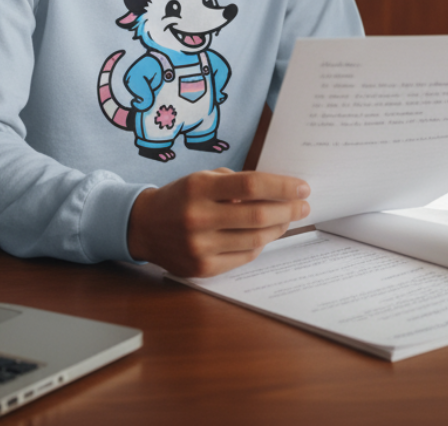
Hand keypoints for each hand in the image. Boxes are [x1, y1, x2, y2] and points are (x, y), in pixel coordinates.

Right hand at [127, 168, 309, 276]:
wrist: (143, 226)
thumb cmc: (180, 197)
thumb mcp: (203, 178)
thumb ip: (236, 183)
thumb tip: (277, 191)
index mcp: (199, 188)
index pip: (251, 186)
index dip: (282, 186)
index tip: (302, 187)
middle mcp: (198, 218)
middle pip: (258, 215)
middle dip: (288, 210)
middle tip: (303, 205)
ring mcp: (200, 247)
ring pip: (254, 239)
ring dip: (278, 228)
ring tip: (287, 219)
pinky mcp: (202, 268)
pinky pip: (243, 257)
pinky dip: (259, 245)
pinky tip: (265, 235)